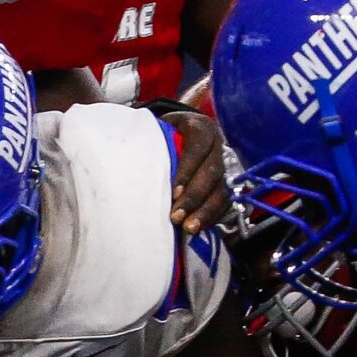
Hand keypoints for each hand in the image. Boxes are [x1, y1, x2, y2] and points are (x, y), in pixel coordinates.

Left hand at [152, 103, 230, 232]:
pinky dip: (213, 216)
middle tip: (177, 217)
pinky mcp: (228, 182)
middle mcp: (217, 145)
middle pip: (211, 172)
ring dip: (205, 211)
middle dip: (194, 197)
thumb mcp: (158, 130)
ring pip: (222, 189)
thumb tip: (128, 159)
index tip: (173, 193)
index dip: (186, 171)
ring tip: (189, 228)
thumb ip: (151, 142)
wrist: (185, 132)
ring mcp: (226, 165)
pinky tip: (199, 228)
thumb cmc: (165, 134)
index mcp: (200, 128)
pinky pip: (226, 202)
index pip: (196, 149)